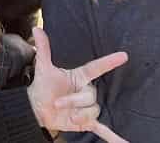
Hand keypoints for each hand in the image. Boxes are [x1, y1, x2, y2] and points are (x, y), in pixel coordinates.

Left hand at [28, 28, 127, 142]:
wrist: (39, 108)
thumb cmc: (44, 85)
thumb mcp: (43, 67)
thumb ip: (43, 49)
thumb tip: (36, 28)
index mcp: (79, 77)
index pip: (96, 67)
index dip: (109, 61)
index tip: (123, 55)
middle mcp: (86, 91)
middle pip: (90, 96)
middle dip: (74, 101)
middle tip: (58, 103)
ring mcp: (87, 108)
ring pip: (93, 111)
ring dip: (79, 116)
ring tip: (68, 116)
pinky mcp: (87, 122)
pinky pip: (103, 129)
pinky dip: (114, 137)